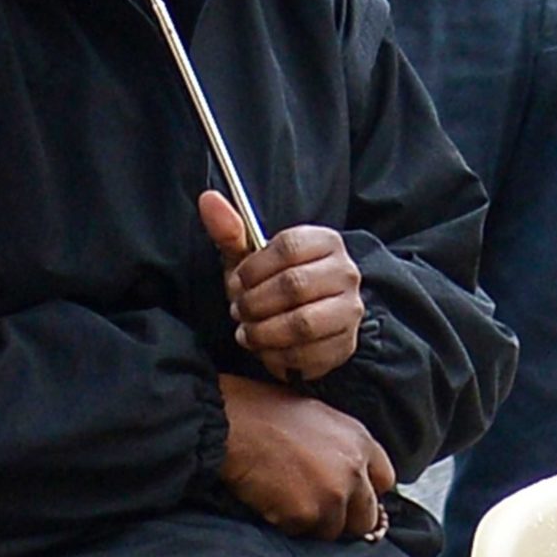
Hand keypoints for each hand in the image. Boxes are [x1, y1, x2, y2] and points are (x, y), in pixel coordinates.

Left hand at [199, 192, 364, 382]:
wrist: (309, 319)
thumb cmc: (272, 283)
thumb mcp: (251, 257)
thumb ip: (229, 230)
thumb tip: (207, 198)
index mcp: (324, 241)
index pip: (287, 247)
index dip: (253, 270)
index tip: (237, 283)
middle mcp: (345, 272)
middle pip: (293, 286)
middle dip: (254, 304)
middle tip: (239, 312)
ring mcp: (349, 309)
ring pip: (301, 324)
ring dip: (264, 333)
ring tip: (249, 333)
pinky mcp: (346, 344)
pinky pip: (308, 355)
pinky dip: (278, 357)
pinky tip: (267, 350)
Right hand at [218, 374, 394, 540]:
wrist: (232, 421)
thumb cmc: (267, 412)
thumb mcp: (319, 417)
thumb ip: (344, 448)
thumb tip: (352, 477)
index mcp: (360, 441)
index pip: (385, 481)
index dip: (366, 491)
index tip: (352, 496)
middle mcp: (354, 470)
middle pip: (366, 517)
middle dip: (345, 517)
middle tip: (317, 506)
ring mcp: (332, 496)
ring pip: (333, 531)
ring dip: (313, 522)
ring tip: (287, 496)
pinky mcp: (306, 515)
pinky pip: (302, 533)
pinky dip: (287, 523)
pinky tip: (271, 499)